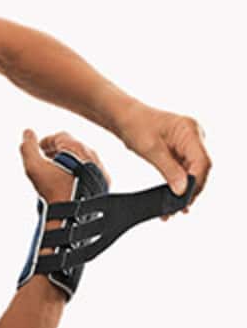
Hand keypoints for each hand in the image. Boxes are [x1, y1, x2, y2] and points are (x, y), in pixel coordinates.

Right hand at [20, 129, 110, 203]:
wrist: (74, 218)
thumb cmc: (54, 192)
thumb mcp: (34, 168)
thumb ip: (28, 148)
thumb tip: (27, 133)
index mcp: (76, 147)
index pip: (59, 136)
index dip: (46, 142)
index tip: (39, 149)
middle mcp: (92, 155)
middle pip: (72, 147)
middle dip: (57, 151)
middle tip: (45, 159)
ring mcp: (100, 169)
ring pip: (82, 159)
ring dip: (69, 161)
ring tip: (56, 172)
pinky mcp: (103, 182)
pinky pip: (91, 171)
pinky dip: (80, 172)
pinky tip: (70, 181)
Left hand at [118, 101, 211, 218]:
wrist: (125, 117)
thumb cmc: (135, 126)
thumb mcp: (150, 149)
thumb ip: (169, 170)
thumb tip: (183, 190)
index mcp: (189, 131)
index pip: (202, 162)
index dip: (196, 183)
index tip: (185, 200)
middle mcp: (193, 136)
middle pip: (200, 169)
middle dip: (190, 190)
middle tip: (178, 209)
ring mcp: (188, 144)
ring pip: (193, 172)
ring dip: (184, 190)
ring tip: (173, 209)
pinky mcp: (181, 150)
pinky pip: (184, 170)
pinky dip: (178, 184)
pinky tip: (171, 198)